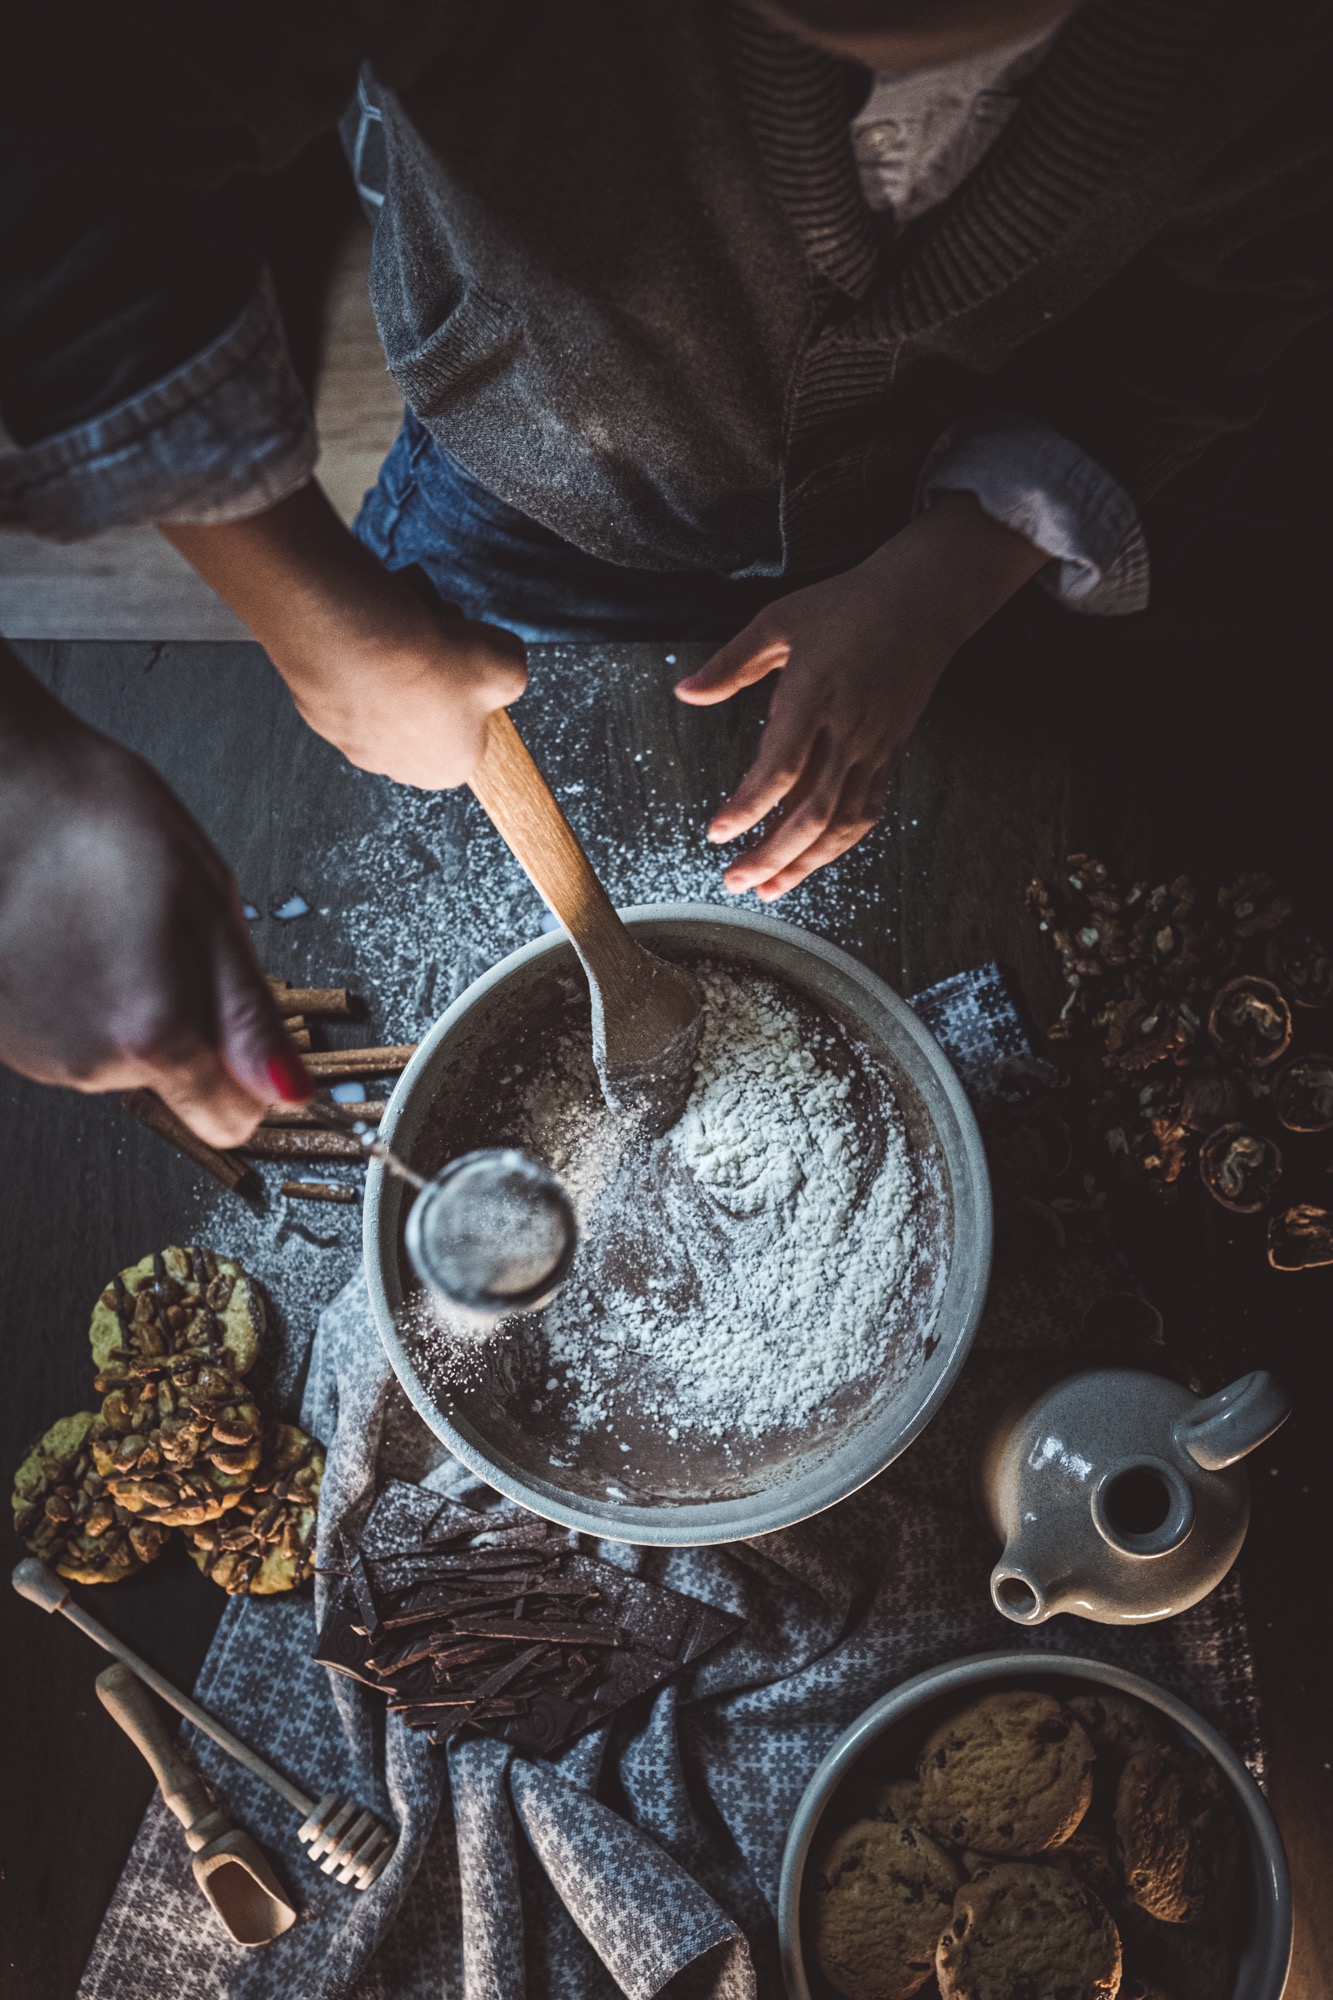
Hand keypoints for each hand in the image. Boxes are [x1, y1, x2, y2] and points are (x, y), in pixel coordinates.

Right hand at [0, 648, 306, 1145]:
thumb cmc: (101, 825)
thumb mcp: (211, 905)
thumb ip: (251, 1015)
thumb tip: (292, 1091)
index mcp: (154, 1032)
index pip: (229, 1120)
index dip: (251, 1080)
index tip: (249, 1034)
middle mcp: (90, 1061)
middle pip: (175, 1081)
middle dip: (188, 1024)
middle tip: (169, 941)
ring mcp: (37, 1052)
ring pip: (119, 1057)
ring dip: (128, 1006)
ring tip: (112, 927)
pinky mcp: (1, 1034)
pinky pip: (68, 1036)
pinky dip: (78, 998)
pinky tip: (71, 938)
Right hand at [162, 484, 526, 787]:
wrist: (356, 638)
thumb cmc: (436, 661)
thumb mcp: (509, 666)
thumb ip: (513, 674)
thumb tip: (501, 668)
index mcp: (449, 767)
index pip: (474, 725)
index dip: (475, 678)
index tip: (470, 650)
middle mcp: (398, 766)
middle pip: (431, 702)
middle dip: (437, 662)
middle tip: (440, 627)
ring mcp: (352, 741)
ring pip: (389, 684)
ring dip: (400, 648)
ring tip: (402, 620)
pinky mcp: (317, 710)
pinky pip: (349, 671)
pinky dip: (360, 645)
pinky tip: (366, 625)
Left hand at [675, 493, 1048, 897]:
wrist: (924, 601)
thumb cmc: (846, 606)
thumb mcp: (778, 621)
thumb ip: (730, 664)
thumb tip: (684, 692)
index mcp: (815, 694)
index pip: (780, 767)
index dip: (748, 807)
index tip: (717, 834)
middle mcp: (848, 729)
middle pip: (811, 810)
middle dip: (771, 854)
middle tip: (734, 881)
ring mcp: (875, 746)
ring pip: (841, 821)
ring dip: (803, 862)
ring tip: (767, 889)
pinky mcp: (892, 753)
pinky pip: (867, 811)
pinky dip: (838, 844)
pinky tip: (810, 862)